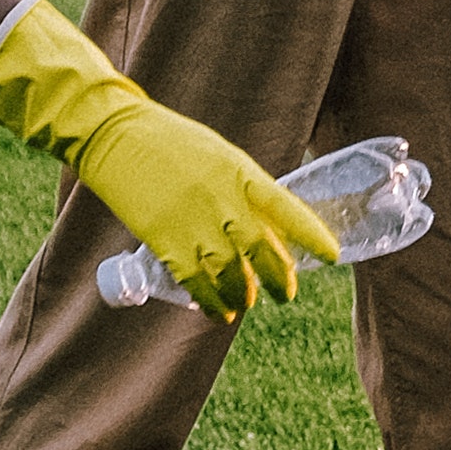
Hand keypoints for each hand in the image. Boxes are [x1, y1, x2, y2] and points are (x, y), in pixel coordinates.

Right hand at [0, 0, 345, 317]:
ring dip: (245, 295)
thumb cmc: (173, 143)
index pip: (287, 209)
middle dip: (280, 278)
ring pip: (232, 274)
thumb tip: (266, 227)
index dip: (312, 235)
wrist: (117, 137)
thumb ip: (245, 189)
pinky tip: (218, 312)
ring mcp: (193, 223)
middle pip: (262, 251)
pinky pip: (195, 282)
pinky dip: (210, 302)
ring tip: (248, 303)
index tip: (333, 256)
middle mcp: (222, 200)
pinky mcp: (164, 241)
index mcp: (240, 173)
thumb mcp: (220, 156)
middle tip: (287, 294)